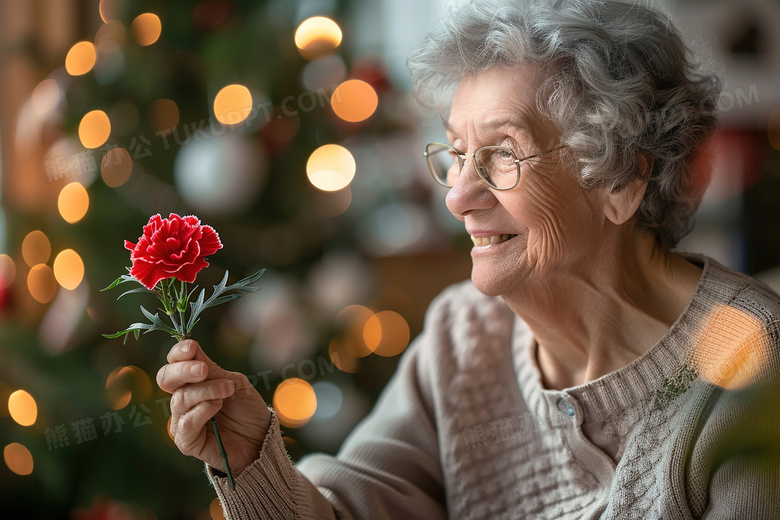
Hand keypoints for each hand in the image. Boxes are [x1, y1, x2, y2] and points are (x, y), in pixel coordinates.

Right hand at [156, 339, 270, 476]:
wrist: (261, 438)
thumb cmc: (247, 409)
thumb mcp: (233, 383)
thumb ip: (212, 370)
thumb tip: (191, 345)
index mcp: (191, 382)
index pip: (173, 363)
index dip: (178, 353)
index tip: (192, 348)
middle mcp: (182, 400)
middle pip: (166, 378)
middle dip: (183, 370)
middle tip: (204, 370)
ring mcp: (181, 420)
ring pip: (180, 399)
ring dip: (206, 391)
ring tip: (228, 390)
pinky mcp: (186, 442)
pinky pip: (185, 423)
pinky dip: (202, 411)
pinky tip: (217, 406)